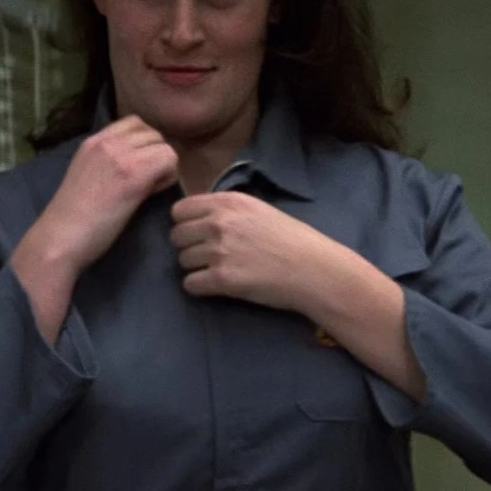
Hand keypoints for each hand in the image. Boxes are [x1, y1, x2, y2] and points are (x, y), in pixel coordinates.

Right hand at [18, 115, 178, 275]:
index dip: (143, 144)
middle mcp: (106, 142)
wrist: (59, 238)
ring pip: (163, 144)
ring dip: (164, 165)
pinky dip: (168, 176)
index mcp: (92, 142)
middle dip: (156, 154)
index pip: (133, 123)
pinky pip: (169, 159)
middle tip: (148, 181)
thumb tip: (138, 165)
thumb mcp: (86, 178)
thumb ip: (107, 165)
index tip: (138, 168)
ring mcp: (120, 156)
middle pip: (151, 132)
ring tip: (150, 188)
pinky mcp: (134, 174)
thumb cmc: (70, 220)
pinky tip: (152, 194)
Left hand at [169, 191, 355, 314]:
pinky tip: (218, 286)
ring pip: (182, 261)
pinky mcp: (222, 279)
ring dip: (195, 268)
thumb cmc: (292, 240)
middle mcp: (219, 222)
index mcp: (228, 202)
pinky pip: (190, 284)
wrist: (314, 269)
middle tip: (209, 257)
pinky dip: (200, 288)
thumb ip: (228, 211)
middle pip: (176, 236)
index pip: (179, 210)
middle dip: (188, 247)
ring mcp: (219, 251)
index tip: (198, 235)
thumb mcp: (258, 210)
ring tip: (219, 271)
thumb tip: (200, 218)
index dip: (186, 224)